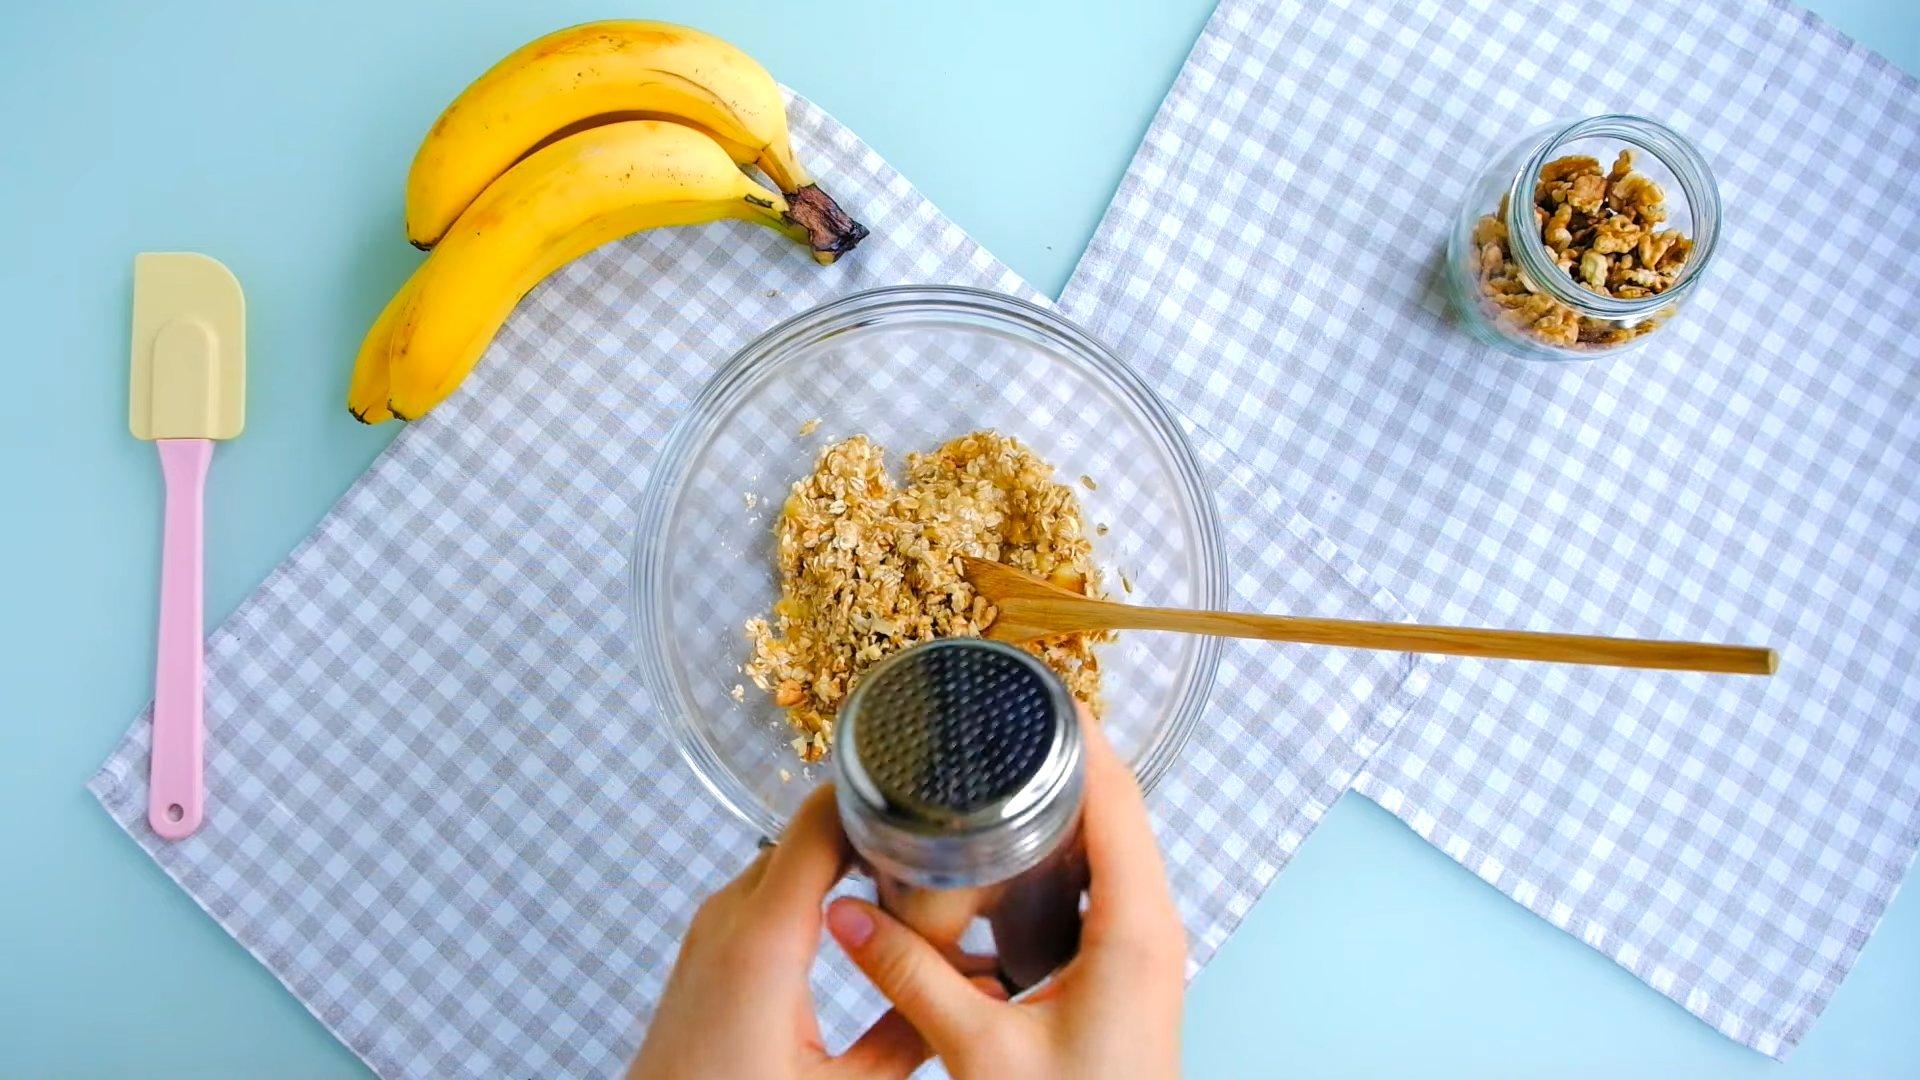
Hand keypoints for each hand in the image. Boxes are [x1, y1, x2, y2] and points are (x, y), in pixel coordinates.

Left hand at [629, 786, 929, 1079]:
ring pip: (787, 857)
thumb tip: (979, 995)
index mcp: (764, 941)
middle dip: (871, 832)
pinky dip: (811, 887)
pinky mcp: (707, 947)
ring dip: (840, 859)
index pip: (819, 821)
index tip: (927, 807)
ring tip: (904, 883)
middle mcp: (729, 918)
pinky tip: (853, 919)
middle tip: (934, 856)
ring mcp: (711, 928)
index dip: (875, 799)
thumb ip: (910, 1033)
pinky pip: (765, 889)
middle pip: (807, 833)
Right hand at [824, 708, 1186, 1078]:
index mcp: (1135, 930)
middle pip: (1117, 807)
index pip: (1116, 797)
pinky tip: (1012, 844)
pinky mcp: (1126, 968)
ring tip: (996, 761)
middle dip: (1061, 756)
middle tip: (996, 716)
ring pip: (1111, 844)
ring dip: (1063, 801)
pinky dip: (1063, 850)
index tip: (1032, 688)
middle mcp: (1153, 926)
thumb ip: (908, 978)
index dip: (1080, 734)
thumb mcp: (980, 1052)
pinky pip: (1102, 883)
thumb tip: (843, 915)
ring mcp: (1144, 947)